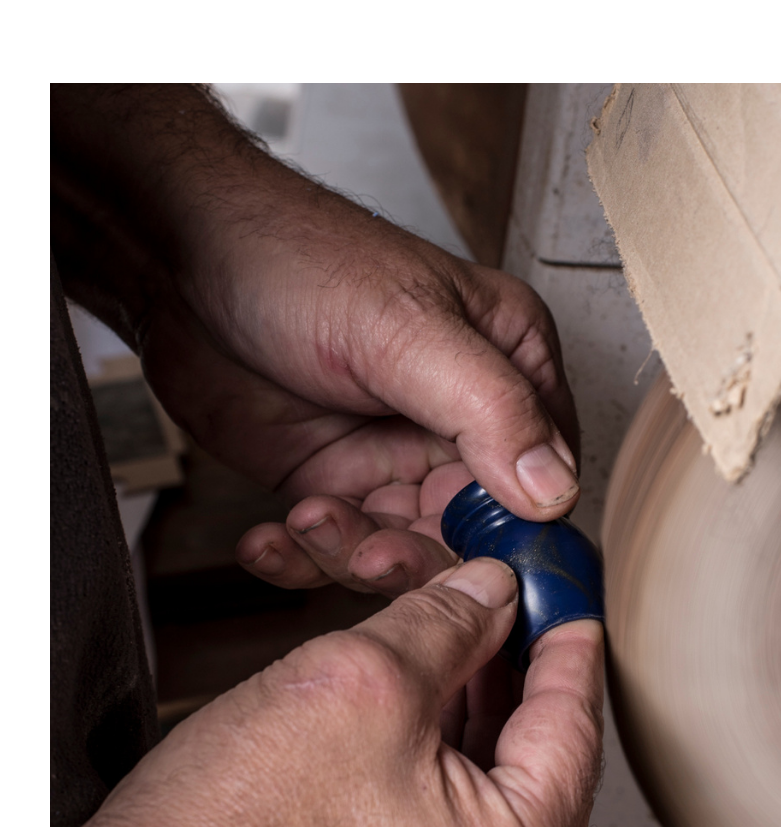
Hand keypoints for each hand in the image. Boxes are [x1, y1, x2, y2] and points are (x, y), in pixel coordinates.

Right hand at [50, 560, 603, 826]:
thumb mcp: (366, 680)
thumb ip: (449, 622)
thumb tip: (492, 590)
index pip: (573, 723)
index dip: (568, 635)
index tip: (566, 586)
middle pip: (541, 751)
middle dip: (518, 661)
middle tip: (511, 593)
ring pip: (492, 775)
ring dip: (476, 695)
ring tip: (459, 622)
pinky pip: (450, 806)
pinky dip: (443, 740)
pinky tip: (422, 682)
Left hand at [150, 199, 581, 596]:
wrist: (180, 257)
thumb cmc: (297, 259)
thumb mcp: (408, 330)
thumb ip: (491, 410)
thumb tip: (555, 490)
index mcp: (509, 368)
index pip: (547, 476)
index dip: (518, 533)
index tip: (480, 569)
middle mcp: (460, 421)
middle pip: (473, 531)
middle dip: (419, 554)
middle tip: (372, 553)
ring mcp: (394, 455)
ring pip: (402, 548)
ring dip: (350, 554)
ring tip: (308, 520)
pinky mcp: (333, 481)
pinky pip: (334, 547)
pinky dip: (300, 558)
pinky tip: (269, 539)